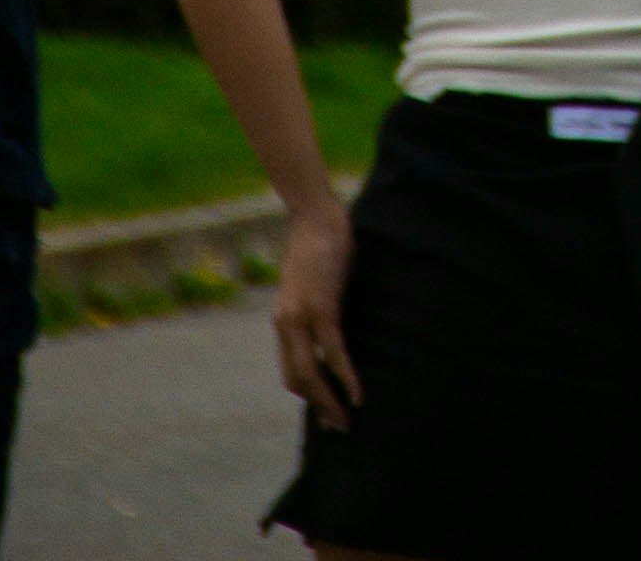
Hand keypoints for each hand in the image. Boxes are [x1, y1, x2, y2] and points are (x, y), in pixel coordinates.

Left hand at [273, 197, 360, 425]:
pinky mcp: (320, 306)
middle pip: (296, 380)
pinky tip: (357, 391)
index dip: (308, 394)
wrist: (315, 213)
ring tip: (346, 418)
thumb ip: (318, 307)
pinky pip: (331, 351)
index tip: (327, 411)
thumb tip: (333, 330)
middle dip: (318, 406)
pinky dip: (344, 375)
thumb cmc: (321, 243)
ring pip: (309, 373)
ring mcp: (300, 317)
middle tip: (338, 426)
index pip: (290, 370)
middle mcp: (286, 324)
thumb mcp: (314, 282)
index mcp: (284, 320)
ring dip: (328, 400)